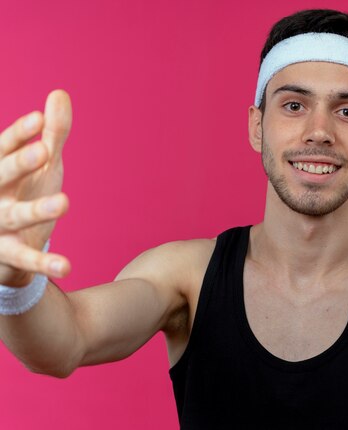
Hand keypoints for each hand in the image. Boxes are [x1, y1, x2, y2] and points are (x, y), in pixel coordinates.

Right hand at [0, 90, 71, 284]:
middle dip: (19, 163)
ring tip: (65, 201)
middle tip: (44, 151)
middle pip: (1, 176)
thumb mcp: (43, 164)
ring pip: (15, 216)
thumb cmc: (24, 192)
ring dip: (38, 209)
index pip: (3, 149)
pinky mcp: (8, 254)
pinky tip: (67, 266)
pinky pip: (26, 259)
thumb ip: (53, 134)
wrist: (5, 244)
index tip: (37, 119)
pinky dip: (45, 262)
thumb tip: (59, 93)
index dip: (18, 135)